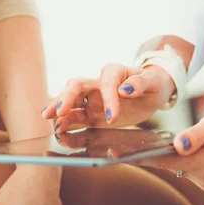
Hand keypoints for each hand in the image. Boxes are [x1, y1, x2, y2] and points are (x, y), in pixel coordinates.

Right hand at [42, 64, 174, 131]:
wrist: (151, 93)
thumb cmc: (152, 84)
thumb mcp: (153, 82)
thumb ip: (141, 83)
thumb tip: (125, 89)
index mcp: (113, 72)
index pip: (106, 83)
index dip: (108, 100)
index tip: (113, 118)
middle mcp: (97, 84)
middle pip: (76, 87)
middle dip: (66, 98)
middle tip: (58, 111)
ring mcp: (92, 99)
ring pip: (71, 102)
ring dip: (59, 111)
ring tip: (49, 120)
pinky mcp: (92, 114)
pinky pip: (77, 119)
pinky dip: (67, 125)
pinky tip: (60, 132)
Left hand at [137, 111, 203, 191]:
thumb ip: (196, 134)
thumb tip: (177, 144)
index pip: (164, 161)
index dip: (140, 157)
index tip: (116, 154)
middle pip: (168, 165)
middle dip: (153, 152)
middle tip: (130, 142)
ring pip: (178, 167)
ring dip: (171, 154)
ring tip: (166, 139)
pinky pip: (188, 169)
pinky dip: (182, 158)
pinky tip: (184, 147)